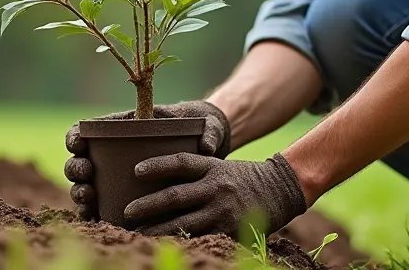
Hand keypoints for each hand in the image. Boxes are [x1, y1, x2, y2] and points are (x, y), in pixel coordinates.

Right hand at [63, 100, 231, 218]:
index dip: (76, 136)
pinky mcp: (123, 196)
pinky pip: (100, 205)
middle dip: (76, 167)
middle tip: (85, 172)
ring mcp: (115, 176)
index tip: (79, 142)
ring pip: (86, 184)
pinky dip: (92, 212)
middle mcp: (113, 152)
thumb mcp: (205, 126)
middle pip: (80, 159)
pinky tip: (93, 216)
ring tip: (88, 196)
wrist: (207, 150)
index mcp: (124, 127)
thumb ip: (208, 131)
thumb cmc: (201, 130)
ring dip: (80, 191)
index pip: (88, 129)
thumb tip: (208, 147)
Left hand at [123, 152, 306, 237]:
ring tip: (138, 234)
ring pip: (183, 223)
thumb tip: (159, 183)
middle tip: (125, 213)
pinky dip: (182, 242)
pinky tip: (167, 246)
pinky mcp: (230, 231)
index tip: (135, 171)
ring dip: (158, 230)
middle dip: (146, 205)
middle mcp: (216, 187)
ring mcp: (223, 211)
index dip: (156, 165)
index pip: (180, 162)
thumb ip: (196, 174)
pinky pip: (201, 239)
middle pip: (175, 196)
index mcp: (213, 167)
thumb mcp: (221, 167)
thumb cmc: (243, 178)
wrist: (282, 188)